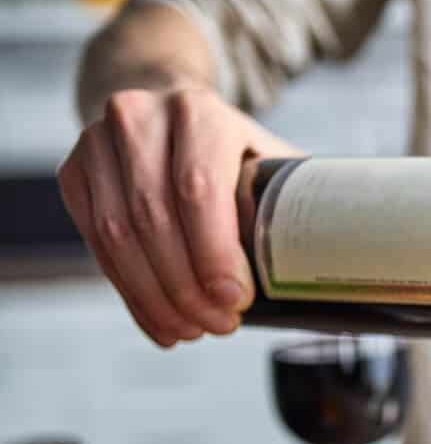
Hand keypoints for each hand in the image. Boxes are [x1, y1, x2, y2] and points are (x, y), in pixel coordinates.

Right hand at [57, 85, 298, 346]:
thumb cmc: (234, 151)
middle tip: (221, 325)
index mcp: (199, 112)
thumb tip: (343, 261)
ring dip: (158, 299)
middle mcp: (139, 118)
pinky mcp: (74, 173)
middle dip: (189, 287)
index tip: (238, 300)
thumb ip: (295, 201)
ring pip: (118, 237)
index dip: (215, 253)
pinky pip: (96, 246)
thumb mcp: (268, 160)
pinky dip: (131, 295)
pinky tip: (162, 325)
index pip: (199, 188)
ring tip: (193, 331)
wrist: (165, 111)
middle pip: (155, 219)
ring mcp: (97, 143)